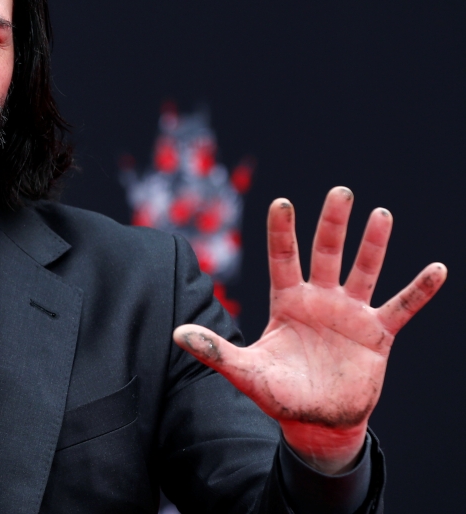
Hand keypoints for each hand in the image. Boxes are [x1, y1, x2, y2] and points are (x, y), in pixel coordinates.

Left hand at [174, 187, 446, 473]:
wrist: (316, 422)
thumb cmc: (278, 393)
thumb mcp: (245, 372)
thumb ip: (215, 350)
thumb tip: (176, 332)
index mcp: (286, 302)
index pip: (282, 258)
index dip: (281, 233)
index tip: (281, 202)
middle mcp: (319, 299)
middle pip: (325, 254)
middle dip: (332, 224)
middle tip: (340, 191)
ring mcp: (350, 314)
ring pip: (364, 271)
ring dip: (373, 245)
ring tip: (381, 214)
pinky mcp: (377, 335)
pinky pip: (401, 307)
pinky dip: (418, 290)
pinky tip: (436, 269)